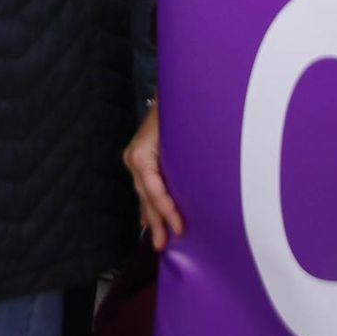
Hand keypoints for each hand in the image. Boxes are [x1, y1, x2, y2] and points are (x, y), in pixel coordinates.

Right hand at [125, 100, 183, 251]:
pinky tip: (148, 218)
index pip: (153, 191)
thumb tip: (203, 193)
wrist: (173, 89)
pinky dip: (147, 202)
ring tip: (158, 238)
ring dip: (152, 215)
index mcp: (141, 154)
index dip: (166, 212)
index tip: (180, 229)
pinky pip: (143, 185)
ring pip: (143, 193)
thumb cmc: (180, 112)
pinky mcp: (138, 157)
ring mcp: (133, 157)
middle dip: (156, 221)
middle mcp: (134, 157)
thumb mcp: (183, 139)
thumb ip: (186, 166)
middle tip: (163, 246)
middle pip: (146, 196)